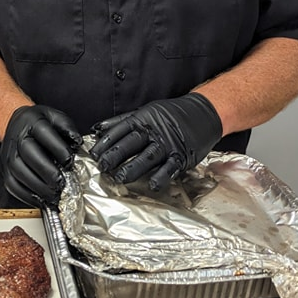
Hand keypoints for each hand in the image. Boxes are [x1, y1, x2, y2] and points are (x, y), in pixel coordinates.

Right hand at [0, 105, 81, 206]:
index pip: (43, 132)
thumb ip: (68, 129)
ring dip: (37, 187)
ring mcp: (8, 153)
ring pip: (17, 171)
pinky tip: (41, 199)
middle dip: (46, 171)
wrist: (17, 124)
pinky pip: (12, 185)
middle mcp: (17, 137)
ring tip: (54, 195)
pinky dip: (26, 196)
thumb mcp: (56, 118)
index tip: (70, 162)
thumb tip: (77, 142)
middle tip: (61, 184)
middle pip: (27, 153)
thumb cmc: (39, 123)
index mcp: (32, 121)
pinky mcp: (5, 169)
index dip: (58, 148)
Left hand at [89, 92, 221, 192]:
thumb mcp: (145, 112)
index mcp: (143, 119)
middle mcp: (154, 131)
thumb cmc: (171, 114)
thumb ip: (121, 122)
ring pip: (147, 157)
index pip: (120, 130)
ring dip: (132, 168)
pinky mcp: (181, 155)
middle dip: (115, 156)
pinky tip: (151, 185)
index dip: (106, 142)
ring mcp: (168, 144)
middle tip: (102, 166)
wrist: (202, 113)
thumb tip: (98, 128)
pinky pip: (169, 167)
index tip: (94, 153)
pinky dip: (160, 177)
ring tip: (119, 178)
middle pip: (131, 144)